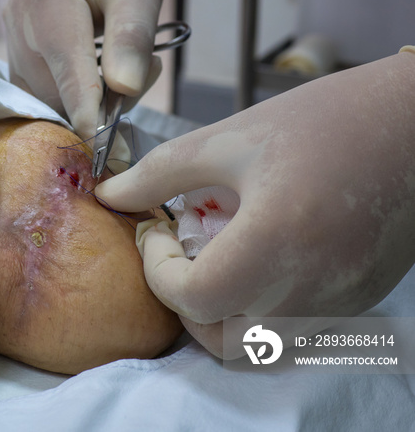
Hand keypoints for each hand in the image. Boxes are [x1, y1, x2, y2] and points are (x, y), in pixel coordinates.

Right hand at [3, 0, 170, 160]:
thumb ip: (131, 36)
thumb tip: (123, 90)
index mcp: (47, 4)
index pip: (69, 78)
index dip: (91, 120)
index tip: (112, 155)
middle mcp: (19, 26)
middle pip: (59, 94)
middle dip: (102, 102)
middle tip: (144, 67)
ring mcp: (11, 40)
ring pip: (49, 97)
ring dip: (87, 99)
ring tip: (121, 62)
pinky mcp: (14, 49)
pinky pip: (40, 89)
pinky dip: (71, 93)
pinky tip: (96, 72)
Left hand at [96, 51, 414, 357]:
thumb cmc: (323, 119)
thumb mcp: (229, 138)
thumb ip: (160, 173)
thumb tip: (110, 194)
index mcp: (276, 241)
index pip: (193, 297)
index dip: (157, 269)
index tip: (155, 229)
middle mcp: (310, 287)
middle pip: (222, 339)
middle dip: (185, 304)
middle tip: (177, 255)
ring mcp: (338, 301)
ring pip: (258, 346)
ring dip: (221, 316)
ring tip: (216, 260)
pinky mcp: (356, 300)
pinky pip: (293, 333)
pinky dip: (260, 314)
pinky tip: (258, 263)